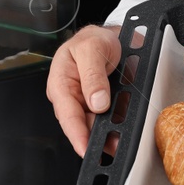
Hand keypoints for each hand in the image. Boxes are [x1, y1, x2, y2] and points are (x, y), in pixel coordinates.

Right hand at [46, 24, 122, 156]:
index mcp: (61, 83)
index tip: (85, 148)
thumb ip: (93, 75)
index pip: (67, 114)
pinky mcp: (100, 106)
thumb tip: (96, 102)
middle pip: (81, 124)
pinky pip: (108, 120)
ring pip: (95, 126)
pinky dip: (116, 127)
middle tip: (111, 146)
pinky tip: (123, 132)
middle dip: (95, 138)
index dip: (76, 133)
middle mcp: (71, 97)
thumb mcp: (92, 49)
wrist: (109, 36)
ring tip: (119, 142)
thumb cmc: (93, 39)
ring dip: (107, 135)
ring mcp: (86, 103)